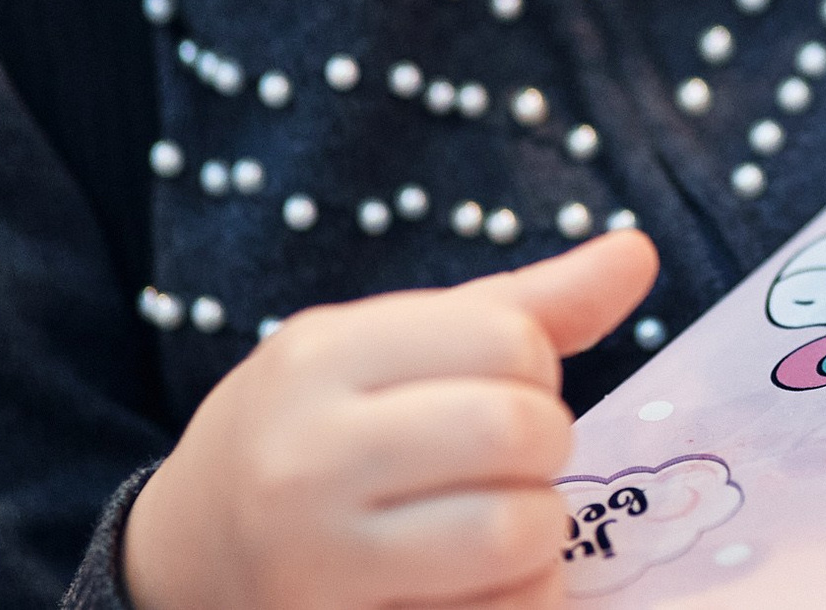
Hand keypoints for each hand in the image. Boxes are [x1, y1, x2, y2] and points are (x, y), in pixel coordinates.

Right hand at [124, 230, 657, 609]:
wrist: (185, 557)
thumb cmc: (320, 430)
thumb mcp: (391, 345)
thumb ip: (523, 305)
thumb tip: (640, 250)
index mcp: (323, 355)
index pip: (509, 337)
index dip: (534, 365)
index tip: (500, 386)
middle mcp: (309, 456)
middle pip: (517, 430)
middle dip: (543, 445)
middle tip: (507, 460)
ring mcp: (316, 561)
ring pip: (515, 533)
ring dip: (538, 530)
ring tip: (497, 520)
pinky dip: (521, 598)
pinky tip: (476, 583)